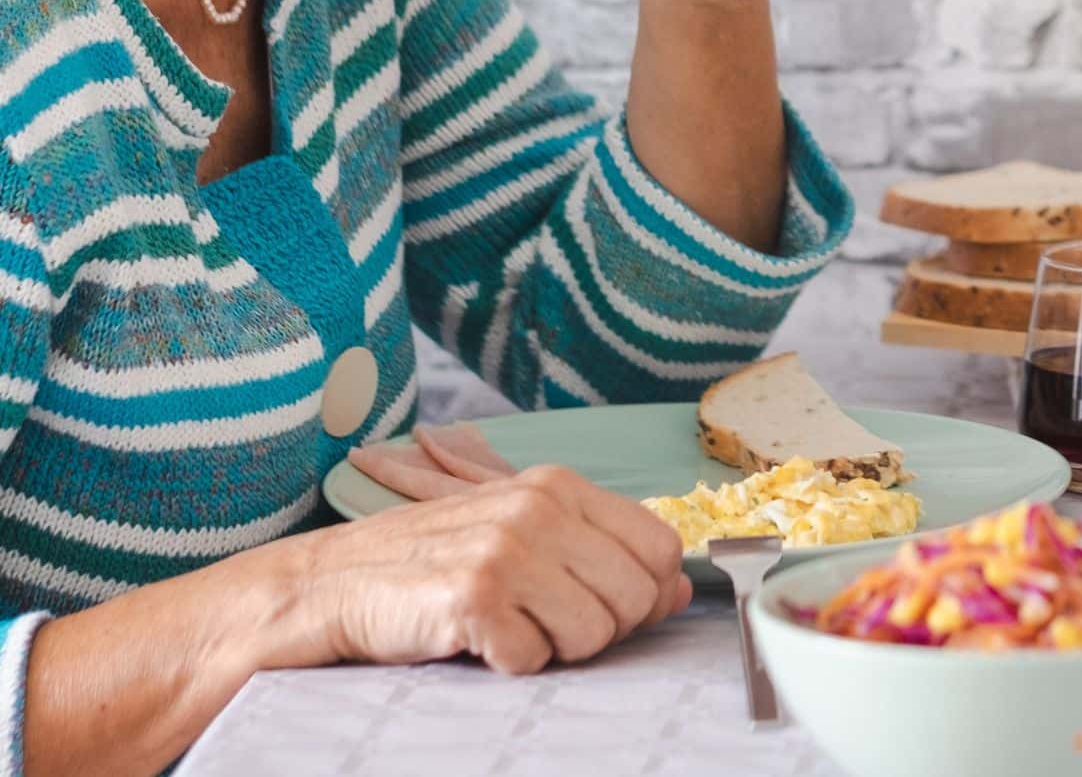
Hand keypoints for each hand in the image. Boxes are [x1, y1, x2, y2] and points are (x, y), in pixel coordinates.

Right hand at [266, 464, 690, 673]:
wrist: (332, 584)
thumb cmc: (435, 563)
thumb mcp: (525, 535)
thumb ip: (603, 551)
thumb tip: (680, 587)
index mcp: (559, 486)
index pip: (659, 545)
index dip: (650, 592)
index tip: (615, 609)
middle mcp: (539, 508)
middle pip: (634, 597)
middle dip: (601, 629)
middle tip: (546, 624)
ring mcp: (506, 550)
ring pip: (593, 634)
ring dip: (554, 649)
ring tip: (509, 627)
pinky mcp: (474, 597)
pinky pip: (533, 659)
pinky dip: (509, 663)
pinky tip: (477, 640)